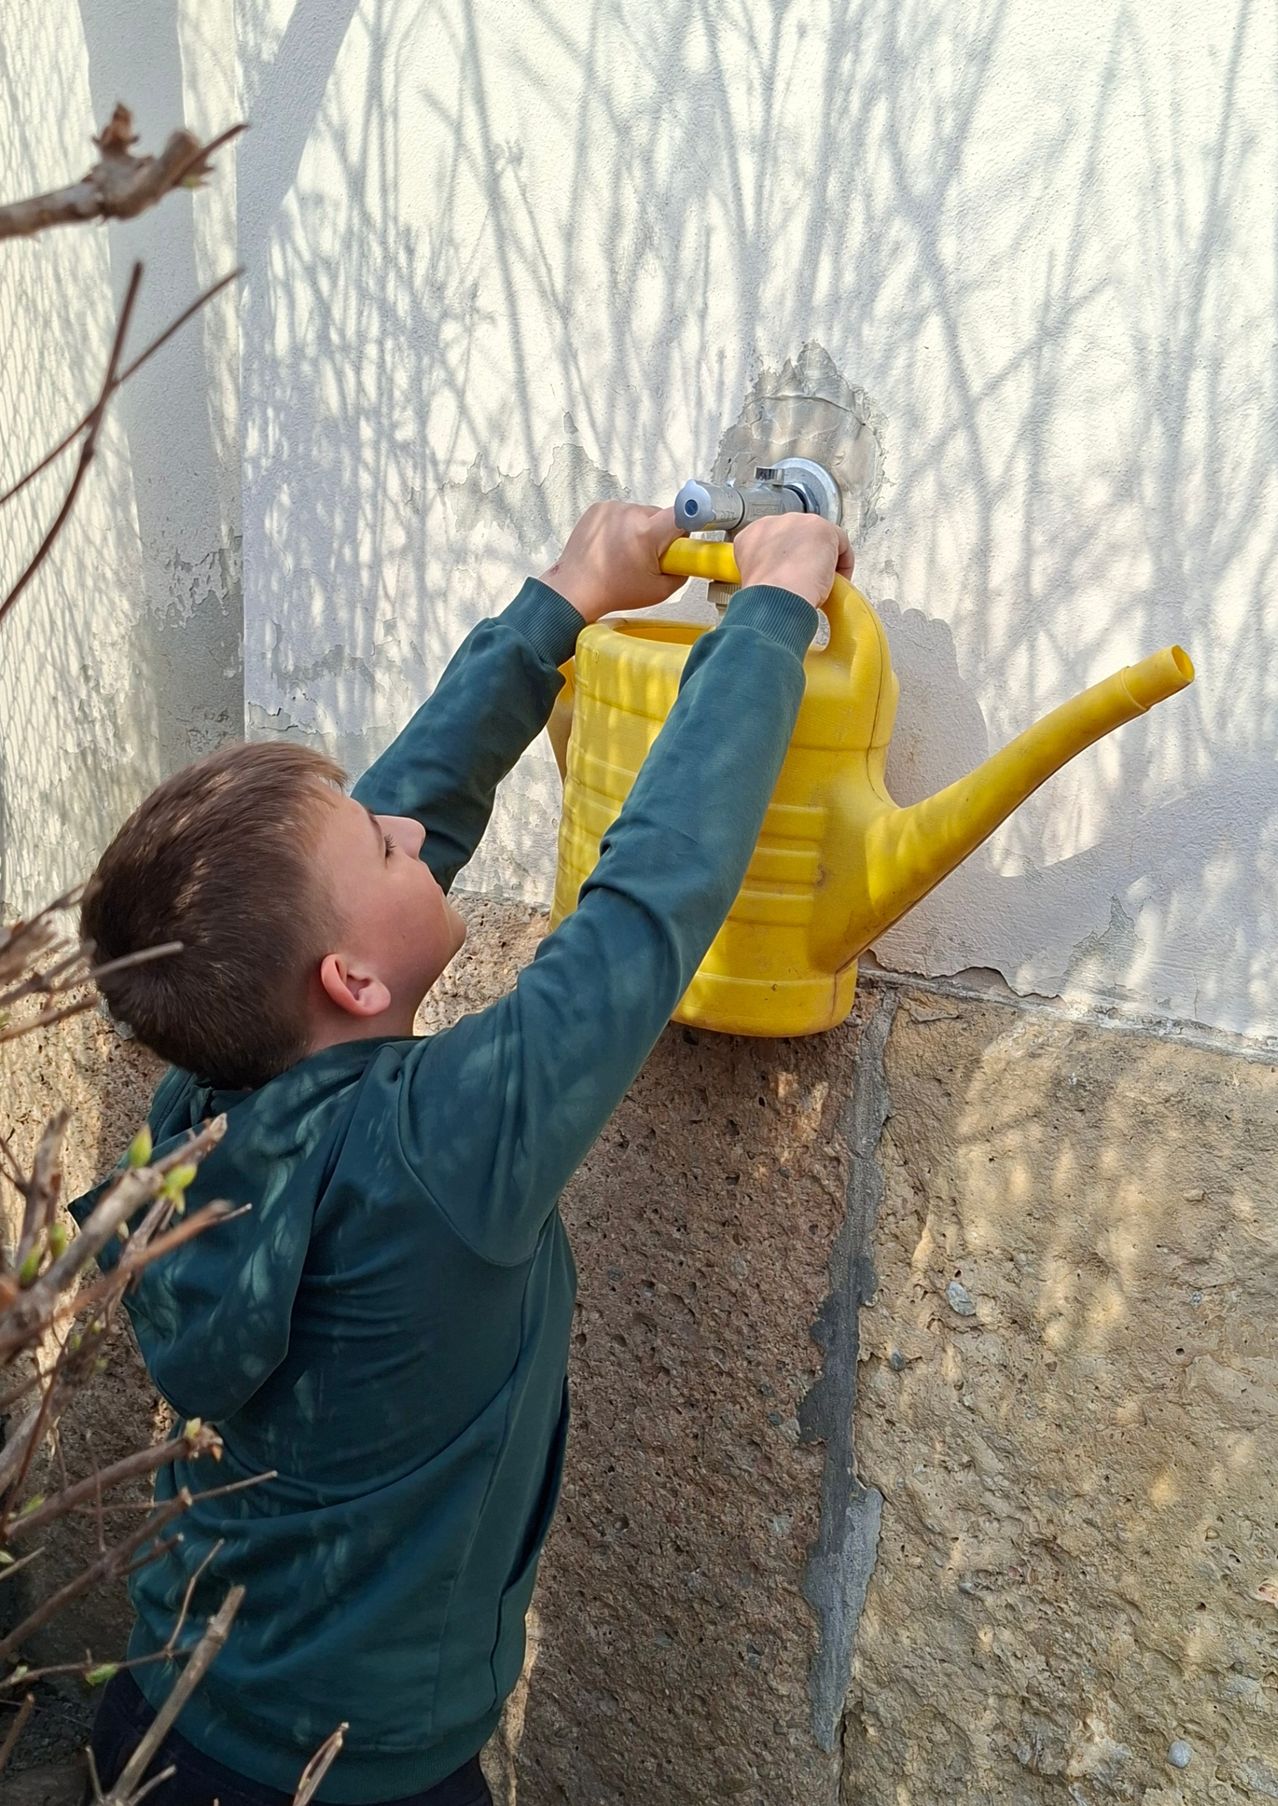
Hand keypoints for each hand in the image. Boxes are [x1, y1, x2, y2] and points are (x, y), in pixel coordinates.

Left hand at [541, 503, 683, 624]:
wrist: (576, 590)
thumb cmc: (612, 591)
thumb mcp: (660, 590)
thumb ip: (682, 572)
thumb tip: (689, 558)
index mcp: (646, 534)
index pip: (681, 514)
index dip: (689, 522)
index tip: (698, 517)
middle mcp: (628, 515)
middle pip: (660, 516)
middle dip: (660, 534)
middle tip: (649, 557)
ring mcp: (611, 509)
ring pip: (641, 513)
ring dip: (640, 529)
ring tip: (627, 553)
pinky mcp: (599, 508)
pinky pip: (622, 512)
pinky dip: (622, 526)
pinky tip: (614, 546)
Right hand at [732, 515, 852, 610]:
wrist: (774, 599)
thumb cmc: (764, 599)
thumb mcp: (758, 581)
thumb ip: (769, 570)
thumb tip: (784, 578)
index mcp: (751, 536)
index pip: (776, 544)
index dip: (787, 562)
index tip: (793, 578)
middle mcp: (772, 523)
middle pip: (798, 537)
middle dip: (806, 558)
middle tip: (811, 582)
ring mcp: (797, 522)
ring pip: (819, 539)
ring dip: (824, 561)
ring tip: (822, 584)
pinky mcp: (821, 527)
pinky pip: (840, 542)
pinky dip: (843, 564)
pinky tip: (836, 582)